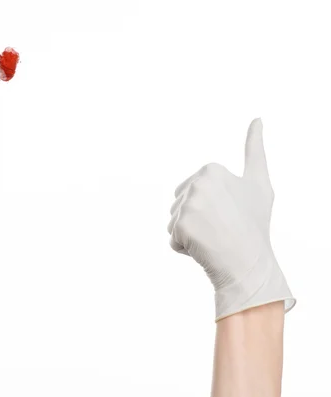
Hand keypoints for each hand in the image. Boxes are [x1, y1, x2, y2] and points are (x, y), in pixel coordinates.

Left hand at [168, 118, 295, 320]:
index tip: (230, 214)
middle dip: (196, 220)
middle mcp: (198, 182)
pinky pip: (172, 240)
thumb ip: (255, 149)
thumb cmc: (255, 225)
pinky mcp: (181, 225)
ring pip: (174, 222)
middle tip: (222, 229)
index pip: (192, 191)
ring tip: (214, 240)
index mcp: (212, 169)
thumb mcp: (258, 183)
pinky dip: (185, 249)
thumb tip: (257, 119)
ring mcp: (189, 204)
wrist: (251, 263)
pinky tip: (205, 250)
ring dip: (189, 235)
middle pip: (180, 205)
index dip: (210, 208)